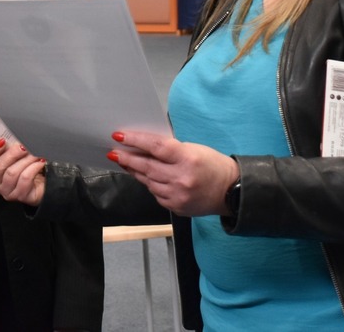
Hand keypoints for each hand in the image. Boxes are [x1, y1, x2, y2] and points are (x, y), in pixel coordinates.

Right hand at [0, 138, 45, 205]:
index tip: (2, 140)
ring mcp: (8, 192)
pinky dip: (33, 167)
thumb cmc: (28, 167)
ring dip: (25, 160)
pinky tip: (39, 162)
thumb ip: (10, 147)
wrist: (45, 183)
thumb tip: (12, 136)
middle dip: (12, 154)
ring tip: (34, 154)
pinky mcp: (21, 196)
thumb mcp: (17, 156)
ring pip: (12, 173)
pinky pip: (25, 179)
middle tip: (23, 146)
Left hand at [107, 130, 238, 217]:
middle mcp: (181, 178)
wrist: (230, 191)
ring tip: (125, 162)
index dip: (135, 140)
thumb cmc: (212, 164)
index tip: (119, 135)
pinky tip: (145, 177)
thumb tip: (144, 147)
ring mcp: (178, 195)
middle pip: (147, 166)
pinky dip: (149, 184)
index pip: (155, 147)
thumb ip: (170, 150)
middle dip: (127, 158)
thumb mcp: (193, 149)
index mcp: (187, 158)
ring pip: (148, 181)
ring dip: (135, 171)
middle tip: (113, 152)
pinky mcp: (176, 207)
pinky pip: (156, 194)